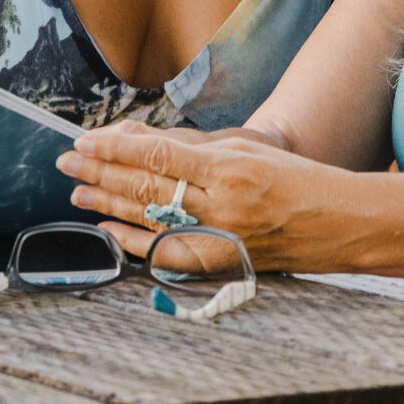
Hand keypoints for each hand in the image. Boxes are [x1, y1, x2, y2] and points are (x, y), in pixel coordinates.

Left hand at [55, 123, 345, 270]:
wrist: (335, 223)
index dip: (116, 148)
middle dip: (101, 173)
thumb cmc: (293, 178)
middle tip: (67, 162)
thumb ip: (189, 147)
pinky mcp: (219, 263)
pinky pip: (166, 254)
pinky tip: (109, 231)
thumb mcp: (244, 148)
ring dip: (108, 206)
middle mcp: (220, 206)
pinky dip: (134, 242)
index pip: (158, 157)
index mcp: (229, 169)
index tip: (86, 140)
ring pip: (150, 220)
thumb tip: (138, 140)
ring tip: (78, 193)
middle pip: (146, 188)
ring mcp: (219, 239)